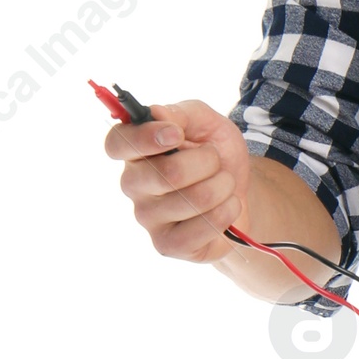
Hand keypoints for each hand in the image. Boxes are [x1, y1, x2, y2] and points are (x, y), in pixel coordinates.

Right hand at [103, 97, 251, 264]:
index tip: (176, 134)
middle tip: (215, 160)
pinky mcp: (167, 245)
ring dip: (223, 186)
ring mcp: (148, 218)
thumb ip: (183, 114)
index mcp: (135, 152)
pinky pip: (202, 228)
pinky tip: (226, 207)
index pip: (117, 144)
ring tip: (224, 184)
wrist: (240, 192)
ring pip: (194, 199)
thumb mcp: (207, 123)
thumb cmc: (215, 155)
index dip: (144, 138)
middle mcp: (134, 185)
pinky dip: (226, 211)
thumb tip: (157, 113)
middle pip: (167, 174)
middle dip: (208, 162)